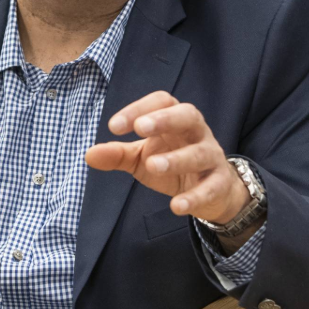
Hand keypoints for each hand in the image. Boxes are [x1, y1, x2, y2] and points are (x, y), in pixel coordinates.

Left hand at [85, 91, 248, 225]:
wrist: (213, 191)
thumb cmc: (172, 162)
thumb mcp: (141, 158)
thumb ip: (117, 154)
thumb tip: (88, 154)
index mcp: (176, 119)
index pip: (162, 101)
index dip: (139, 108)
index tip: (114, 126)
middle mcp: (197, 132)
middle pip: (188, 115)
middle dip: (165, 119)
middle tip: (140, 129)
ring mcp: (211, 156)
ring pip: (199, 152)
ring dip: (177, 158)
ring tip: (152, 165)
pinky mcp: (219, 183)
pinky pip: (211, 188)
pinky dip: (194, 197)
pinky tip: (176, 206)